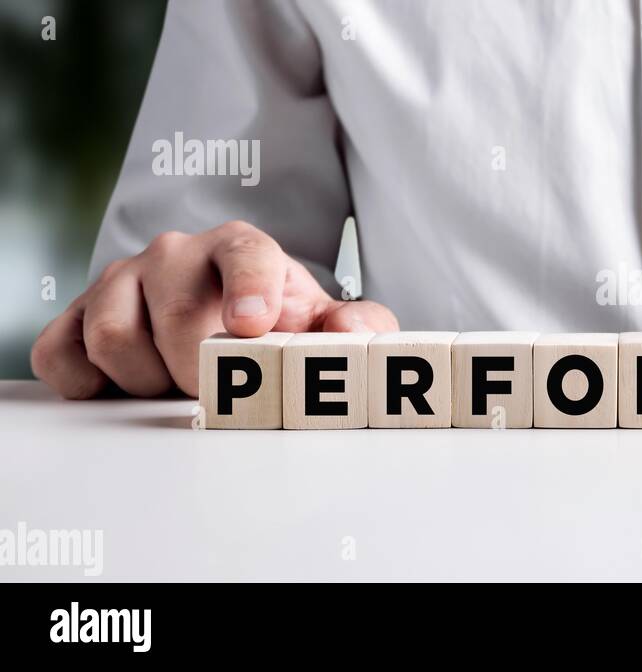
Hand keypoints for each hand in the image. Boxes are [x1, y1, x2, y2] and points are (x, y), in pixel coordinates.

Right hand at [32, 220, 398, 398]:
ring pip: (113, 337)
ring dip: (149, 380)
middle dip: (202, 368)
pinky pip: (60, 353)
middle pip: (178, 315)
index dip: (249, 288)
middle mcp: (175, 255)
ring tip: (176, 382)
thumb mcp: (325, 326)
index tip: (253, 326)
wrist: (221, 327)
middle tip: (219, 388)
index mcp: (240, 249)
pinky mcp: (77, 316)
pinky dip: (89, 383)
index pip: (245, 253)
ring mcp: (120, 281)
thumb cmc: (274, 326)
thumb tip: (350, 333)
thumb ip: (357, 327)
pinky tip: (124, 385)